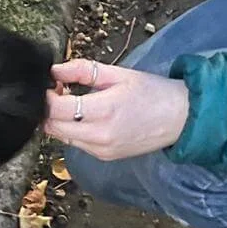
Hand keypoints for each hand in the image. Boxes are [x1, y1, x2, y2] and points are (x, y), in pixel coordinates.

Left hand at [44, 58, 189, 159]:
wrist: (181, 119)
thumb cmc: (153, 93)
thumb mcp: (118, 74)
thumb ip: (83, 71)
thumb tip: (55, 70)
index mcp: (104, 111)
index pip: (56, 110)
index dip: (46, 96)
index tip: (50, 83)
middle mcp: (100, 136)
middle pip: (53, 127)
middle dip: (48, 109)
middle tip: (58, 91)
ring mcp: (101, 150)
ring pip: (62, 137)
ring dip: (59, 120)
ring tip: (72, 101)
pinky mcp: (104, 157)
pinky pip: (76, 144)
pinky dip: (72, 130)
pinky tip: (84, 116)